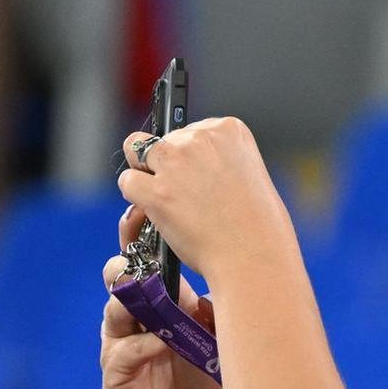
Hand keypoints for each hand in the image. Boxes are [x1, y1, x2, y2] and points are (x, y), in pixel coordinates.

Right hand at [100, 206, 224, 388]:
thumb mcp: (221, 346)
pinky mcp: (116, 370)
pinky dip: (144, 344)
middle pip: (121, 272)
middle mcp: (138, 316)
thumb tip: (248, 286)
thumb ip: (228, 316)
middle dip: (128, 254)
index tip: (157, 213)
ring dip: (130, 297)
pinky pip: (124, 350)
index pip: (147, 260)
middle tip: (139, 239)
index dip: (147, 236)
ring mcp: (123, 341)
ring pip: (115, 306)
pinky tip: (162, 342)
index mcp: (162, 302)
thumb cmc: (198, 386)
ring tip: (146, 292)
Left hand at [118, 118, 292, 286]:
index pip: (191, 129)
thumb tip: (187, 164)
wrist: (255, 259)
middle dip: (169, 165)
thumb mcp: (251, 176)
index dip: (192, 157)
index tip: (202, 179)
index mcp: (229, 129)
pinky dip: (136, 197)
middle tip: (187, 197)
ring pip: (136, 151)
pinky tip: (155, 211)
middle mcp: (201, 138)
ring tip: (167, 199)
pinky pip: (128, 182)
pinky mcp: (157, 191)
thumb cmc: (259, 228)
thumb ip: (220, 160)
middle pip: (163, 139)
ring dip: (146, 173)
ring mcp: (176, 163)